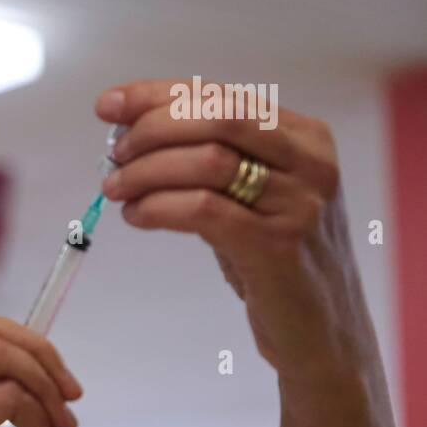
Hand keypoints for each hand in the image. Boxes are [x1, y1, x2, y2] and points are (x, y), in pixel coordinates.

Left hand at [96, 78, 370, 378]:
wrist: (318, 330)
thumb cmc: (272, 255)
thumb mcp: (252, 194)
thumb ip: (209, 158)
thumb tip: (129, 133)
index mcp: (304, 136)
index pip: (220, 96)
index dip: (156, 96)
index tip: (108, 105)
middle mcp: (310, 162)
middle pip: (215, 118)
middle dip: (152, 130)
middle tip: (115, 156)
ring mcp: (300, 203)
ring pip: (206, 161)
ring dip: (146, 171)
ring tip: (116, 189)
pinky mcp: (278, 246)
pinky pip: (203, 210)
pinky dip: (158, 207)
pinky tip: (136, 216)